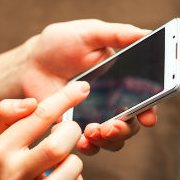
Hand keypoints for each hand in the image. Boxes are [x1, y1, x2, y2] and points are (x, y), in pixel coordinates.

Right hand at [0, 81, 89, 179]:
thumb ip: (5, 114)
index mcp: (0, 151)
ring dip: (75, 161)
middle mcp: (14, 174)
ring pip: (70, 173)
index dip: (64, 98)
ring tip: (64, 160)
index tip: (82, 88)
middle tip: (67, 132)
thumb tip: (33, 102)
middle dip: (71, 132)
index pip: (37, 117)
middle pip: (57, 147)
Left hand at [20, 19, 156, 154]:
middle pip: (131, 126)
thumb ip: (117, 34)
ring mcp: (94, 118)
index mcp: (123, 80)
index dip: (150, 110)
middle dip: (125, 129)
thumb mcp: (89, 33)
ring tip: (92, 131)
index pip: (146, 99)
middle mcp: (112, 103)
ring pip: (113, 141)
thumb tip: (146, 33)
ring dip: (108, 141)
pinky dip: (88, 147)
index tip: (147, 117)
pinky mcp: (73, 129)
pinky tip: (80, 140)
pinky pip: (87, 145)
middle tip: (111, 126)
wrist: (30, 63)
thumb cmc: (60, 43)